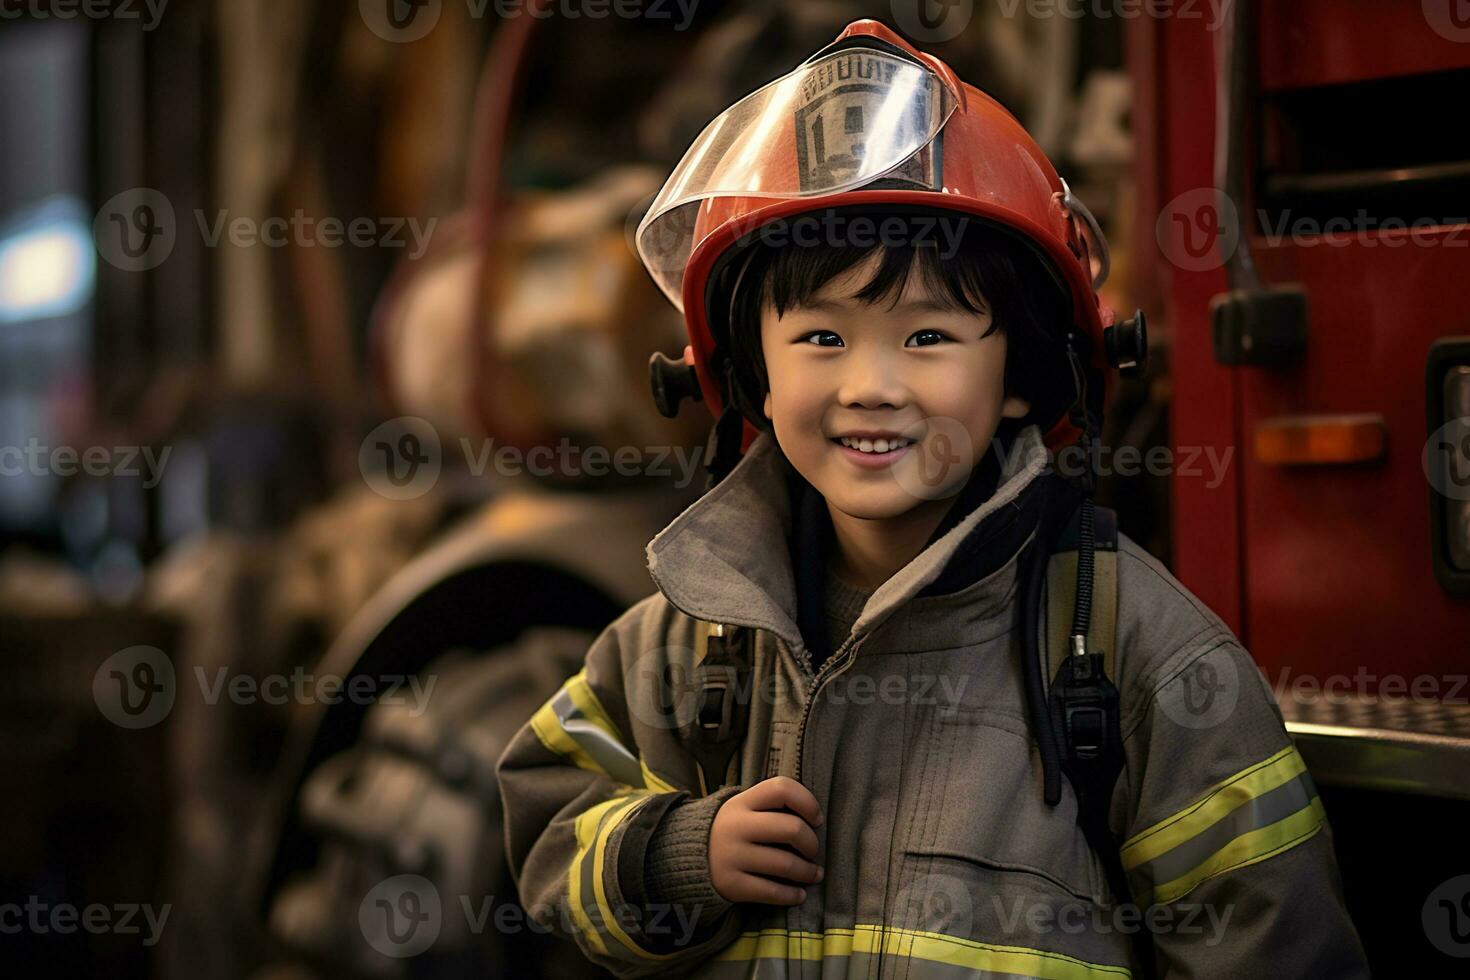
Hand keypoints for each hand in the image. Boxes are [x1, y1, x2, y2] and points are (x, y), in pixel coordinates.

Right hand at [709, 776, 824, 905]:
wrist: (688, 856)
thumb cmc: (734, 830)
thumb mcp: (744, 809)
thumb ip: (773, 807)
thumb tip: (815, 822)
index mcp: (742, 802)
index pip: (782, 788)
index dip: (807, 802)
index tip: (816, 820)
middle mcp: (736, 826)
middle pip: (791, 828)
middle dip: (812, 843)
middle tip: (813, 852)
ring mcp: (732, 855)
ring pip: (786, 864)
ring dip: (808, 872)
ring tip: (814, 874)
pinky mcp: (731, 884)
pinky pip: (772, 891)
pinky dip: (792, 895)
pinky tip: (799, 895)